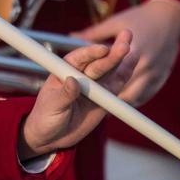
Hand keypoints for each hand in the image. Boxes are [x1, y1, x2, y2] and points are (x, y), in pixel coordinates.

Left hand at [18, 31, 136, 158]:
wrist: (52, 137)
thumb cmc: (45, 117)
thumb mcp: (52, 106)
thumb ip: (64, 94)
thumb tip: (72, 81)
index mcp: (64, 71)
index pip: (78, 58)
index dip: (90, 53)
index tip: (102, 49)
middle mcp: (81, 75)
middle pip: (98, 62)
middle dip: (111, 53)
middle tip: (125, 42)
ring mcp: (94, 86)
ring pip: (110, 70)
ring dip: (121, 59)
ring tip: (132, 47)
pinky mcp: (105, 99)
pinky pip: (116, 86)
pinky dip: (125, 75)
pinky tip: (134, 62)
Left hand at [74, 0, 179, 104]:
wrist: (171, 16)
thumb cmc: (140, 16)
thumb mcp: (115, 22)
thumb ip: (93, 34)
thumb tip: (72, 36)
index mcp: (132, 49)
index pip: (110, 69)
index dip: (96, 79)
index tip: (81, 85)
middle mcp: (145, 63)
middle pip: (122, 87)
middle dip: (106, 94)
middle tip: (88, 101)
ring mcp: (155, 72)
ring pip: (133, 96)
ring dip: (119, 100)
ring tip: (102, 105)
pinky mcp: (161, 78)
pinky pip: (144, 95)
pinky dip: (132, 99)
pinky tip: (119, 101)